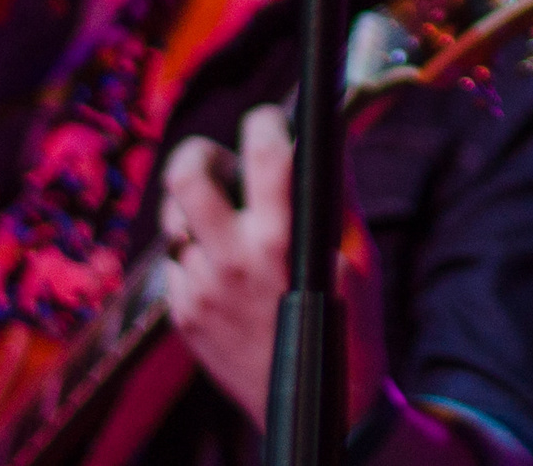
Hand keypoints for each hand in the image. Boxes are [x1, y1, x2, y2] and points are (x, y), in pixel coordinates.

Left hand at [160, 106, 386, 431]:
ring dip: (194, 207)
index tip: (270, 121)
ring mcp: (199, 290)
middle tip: (219, 159)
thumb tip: (327, 137)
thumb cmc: (349, 326)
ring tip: (221, 215)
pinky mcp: (183, 316)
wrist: (322, 411)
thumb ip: (339, 194)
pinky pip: (173, 263)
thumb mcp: (359, 257)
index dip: (266, 121)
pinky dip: (194, 252)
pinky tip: (223, 265)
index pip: (264, 149)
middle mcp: (232, 259)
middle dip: (199, 153)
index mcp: (281, 238)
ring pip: (173, 218)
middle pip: (186, 176)